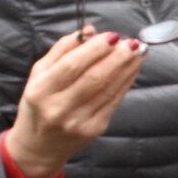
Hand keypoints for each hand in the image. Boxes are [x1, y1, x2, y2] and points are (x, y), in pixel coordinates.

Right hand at [4, 25, 143, 177]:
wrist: (39, 146)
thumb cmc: (39, 104)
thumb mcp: (39, 75)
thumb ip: (61, 50)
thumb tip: (88, 31)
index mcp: (40, 91)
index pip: (71, 66)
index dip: (94, 50)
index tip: (112, 35)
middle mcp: (59, 108)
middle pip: (94, 78)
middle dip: (117, 58)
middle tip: (132, 43)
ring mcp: (78, 121)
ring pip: (108, 90)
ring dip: (127, 69)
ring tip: (138, 53)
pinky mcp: (94, 129)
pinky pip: (114, 101)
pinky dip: (126, 83)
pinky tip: (132, 69)